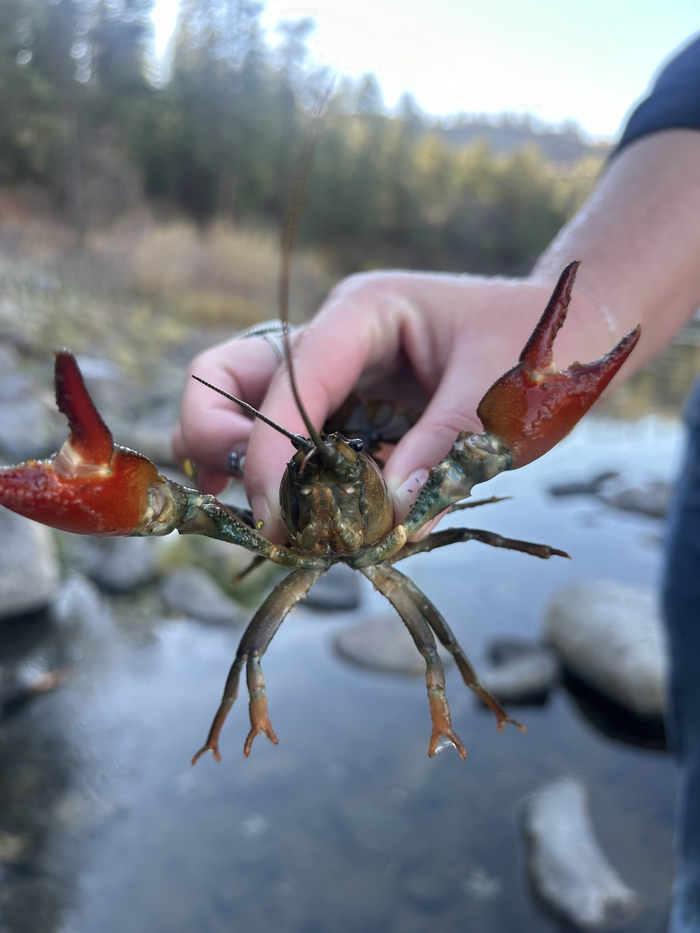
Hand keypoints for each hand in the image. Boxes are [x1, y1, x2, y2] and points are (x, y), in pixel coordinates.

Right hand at [173, 269, 610, 541]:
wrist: (567, 335)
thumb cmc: (535, 347)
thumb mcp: (493, 398)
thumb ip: (436, 454)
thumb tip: (381, 523)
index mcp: (364, 313)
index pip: (292, 375)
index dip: (269, 449)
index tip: (273, 517)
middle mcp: (332, 339)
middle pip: (229, 372)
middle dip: (217, 436)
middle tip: (248, 504)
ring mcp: (332, 375)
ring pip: (243, 405)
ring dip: (236, 462)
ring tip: (262, 520)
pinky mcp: (344, 412)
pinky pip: (290, 443)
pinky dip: (279, 481)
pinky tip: (292, 520)